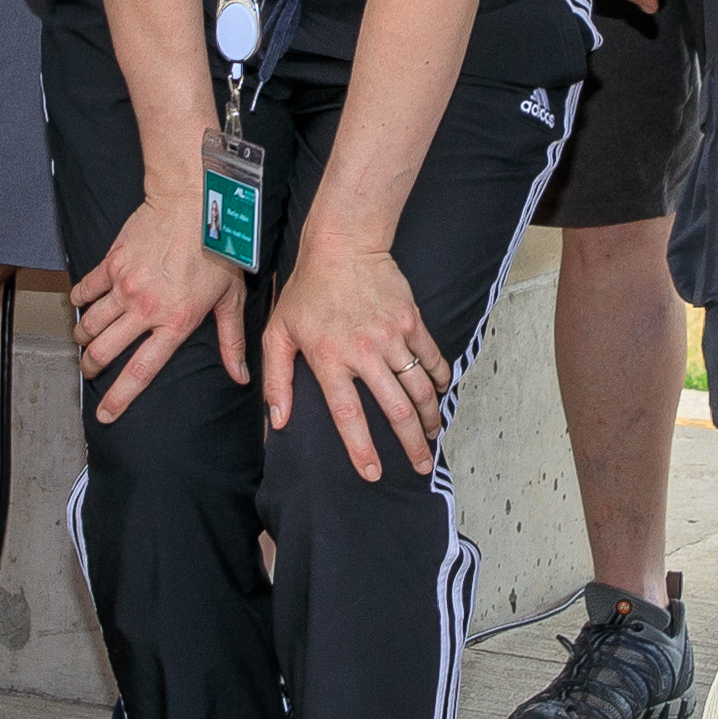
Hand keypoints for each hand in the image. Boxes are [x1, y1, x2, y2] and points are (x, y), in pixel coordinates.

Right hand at [69, 189, 246, 414]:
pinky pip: (84, 289)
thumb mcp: (231, 299)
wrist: (195, 204)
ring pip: (89, 324)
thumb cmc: (219, 250)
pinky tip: (80, 304)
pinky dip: (78, 300)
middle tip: (89, 370)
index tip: (105, 414)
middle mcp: (145, 309)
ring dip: (83, 337)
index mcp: (175, 323)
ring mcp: (124, 286)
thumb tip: (241, 378)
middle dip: (92, 367)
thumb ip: (232, 342)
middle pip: (104, 351)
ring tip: (85, 341)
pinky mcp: (111, 263)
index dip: (120, 397)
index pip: (141, 371)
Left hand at [257, 237, 447, 483]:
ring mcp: (391, 337)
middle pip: (395, 410)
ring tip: (432, 436)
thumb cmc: (306, 291)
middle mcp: (363, 353)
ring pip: (418, 389)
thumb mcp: (278, 333)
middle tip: (420, 466)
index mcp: (329, 360)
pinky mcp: (411, 322)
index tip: (372, 473)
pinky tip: (440, 395)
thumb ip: (277, 380)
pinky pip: (432, 358)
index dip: (361, 448)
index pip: (348, 415)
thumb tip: (278, 422)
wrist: (342, 245)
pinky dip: (440, 380)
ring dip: (430, 417)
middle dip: (412, 444)